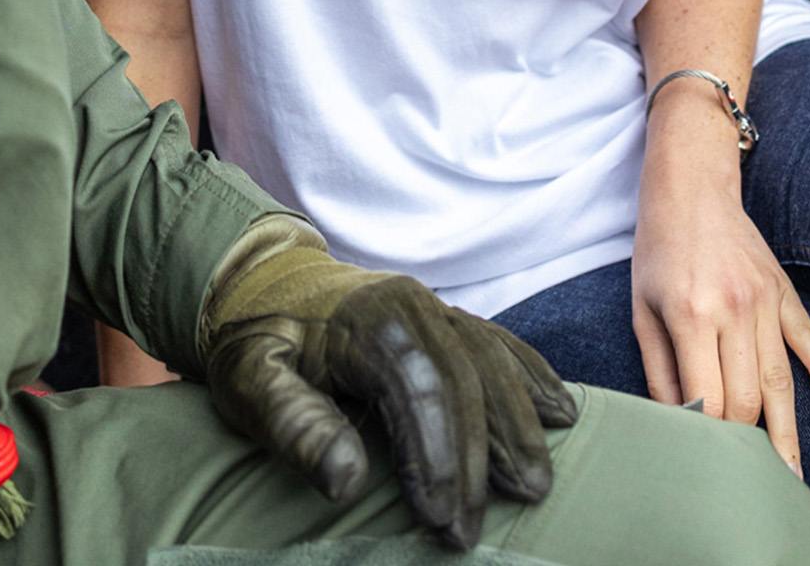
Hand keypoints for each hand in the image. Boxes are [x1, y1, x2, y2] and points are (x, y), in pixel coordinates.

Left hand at [199, 216, 576, 549]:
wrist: (262, 280)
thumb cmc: (255, 338)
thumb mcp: (250, 380)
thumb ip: (293, 425)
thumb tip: (346, 480)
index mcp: (369, 317)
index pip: (419, 391)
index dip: (436, 458)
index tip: (441, 520)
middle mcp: (413, 303)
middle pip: (463, 381)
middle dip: (477, 459)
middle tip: (474, 530)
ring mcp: (434, 307)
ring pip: (492, 362)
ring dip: (517, 425)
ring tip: (534, 486)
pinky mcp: (445, 318)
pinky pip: (499, 343)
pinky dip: (530, 376)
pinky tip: (559, 410)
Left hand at [631, 167, 809, 475]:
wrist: (690, 189)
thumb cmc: (659, 252)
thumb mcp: (643, 311)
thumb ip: (659, 372)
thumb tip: (677, 426)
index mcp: (692, 316)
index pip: (710, 398)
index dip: (708, 437)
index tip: (705, 462)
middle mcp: (734, 310)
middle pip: (749, 397)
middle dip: (745, 441)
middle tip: (744, 477)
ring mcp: (763, 300)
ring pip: (780, 379)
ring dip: (786, 431)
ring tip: (791, 475)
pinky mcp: (781, 290)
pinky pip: (807, 336)